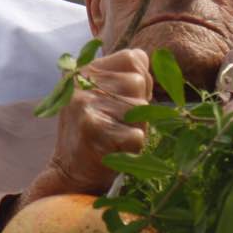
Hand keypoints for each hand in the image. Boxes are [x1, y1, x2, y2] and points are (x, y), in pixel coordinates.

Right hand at [25, 49, 152, 201]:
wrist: (70, 174)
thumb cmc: (99, 133)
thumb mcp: (105, 97)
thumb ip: (127, 77)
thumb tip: (161, 63)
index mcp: (86, 70)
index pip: (134, 58)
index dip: (140, 81)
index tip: (124, 101)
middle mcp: (82, 81)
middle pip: (139, 82)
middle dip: (139, 107)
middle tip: (118, 125)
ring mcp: (85, 103)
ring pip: (141, 107)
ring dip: (137, 127)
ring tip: (116, 136)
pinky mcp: (91, 128)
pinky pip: (137, 135)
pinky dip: (133, 147)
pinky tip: (114, 150)